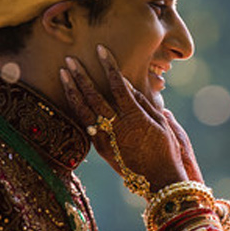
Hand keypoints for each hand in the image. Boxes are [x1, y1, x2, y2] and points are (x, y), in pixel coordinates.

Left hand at [59, 45, 196, 188]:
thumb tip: (127, 84)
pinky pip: (85, 125)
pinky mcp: (101, 149)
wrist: (159, 180)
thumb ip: (143, 103)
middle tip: (70, 59)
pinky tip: (71, 98)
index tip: (101, 50)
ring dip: (72, 91)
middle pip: (93, 95)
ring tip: (63, 74)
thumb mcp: (162, 124)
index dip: (108, 66)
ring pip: (83, 110)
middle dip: (81, 75)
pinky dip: (77, 110)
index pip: (117, 85)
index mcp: (134, 117)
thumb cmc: (166, 150)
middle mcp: (117, 126)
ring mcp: (106, 138)